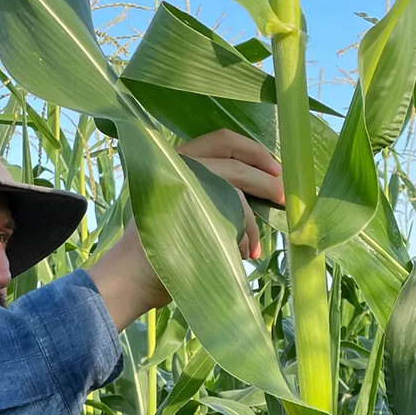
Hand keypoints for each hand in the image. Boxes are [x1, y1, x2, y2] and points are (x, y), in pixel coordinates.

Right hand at [87, 129, 284, 329]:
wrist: (132, 275)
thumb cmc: (163, 243)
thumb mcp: (187, 203)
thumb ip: (213, 188)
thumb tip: (262, 190)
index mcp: (179, 158)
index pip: (222, 139)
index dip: (254, 151)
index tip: (275, 170)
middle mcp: (178, 165)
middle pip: (235, 163)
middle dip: (267, 181)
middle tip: (283, 198)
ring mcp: (181, 186)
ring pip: (235, 191)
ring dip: (253, 221)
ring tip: (254, 247)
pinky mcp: (186, 211)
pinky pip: (230, 217)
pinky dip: (243, 236)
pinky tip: (243, 253)